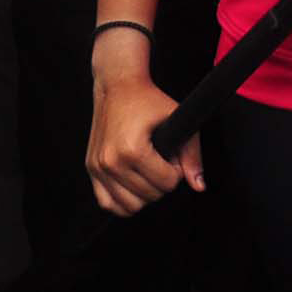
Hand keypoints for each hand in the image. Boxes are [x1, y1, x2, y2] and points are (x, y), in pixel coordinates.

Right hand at [87, 63, 202, 215]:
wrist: (117, 86)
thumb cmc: (146, 100)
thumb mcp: (175, 119)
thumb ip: (192, 153)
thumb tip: (199, 185)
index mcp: (132, 149)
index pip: (166, 183)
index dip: (176, 170)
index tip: (171, 155)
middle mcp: (111, 161)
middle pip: (150, 196)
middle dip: (162, 181)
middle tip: (160, 161)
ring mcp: (98, 167)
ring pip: (130, 206)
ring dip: (145, 194)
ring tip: (148, 171)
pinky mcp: (91, 169)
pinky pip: (107, 203)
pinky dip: (123, 202)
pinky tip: (133, 186)